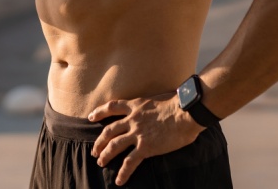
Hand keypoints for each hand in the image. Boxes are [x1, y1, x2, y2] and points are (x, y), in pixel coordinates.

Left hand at [88, 93, 204, 185]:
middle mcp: (133, 119)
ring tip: (101, 162)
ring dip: (105, 155)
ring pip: (114, 146)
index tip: (91, 117)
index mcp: (136, 106)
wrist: (186, 112)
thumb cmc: (180, 104)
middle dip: (100, 141)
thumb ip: (154, 104)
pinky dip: (123, 173)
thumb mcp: (161, 97)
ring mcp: (138, 133)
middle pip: (109, 130)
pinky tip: (119, 181)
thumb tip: (160, 103)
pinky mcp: (146, 147)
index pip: (113, 107)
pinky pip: (129, 162)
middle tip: (95, 150)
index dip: (100, 112)